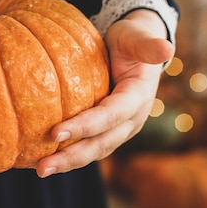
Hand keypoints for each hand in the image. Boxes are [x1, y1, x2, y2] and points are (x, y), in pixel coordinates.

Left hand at [36, 9, 175, 177]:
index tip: (55, 133)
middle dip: (72, 157)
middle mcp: (131, 120)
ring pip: (94, 152)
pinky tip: (41, 159)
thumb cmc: (131, 39)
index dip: (85, 126)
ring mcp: (119, 130)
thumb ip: (148, 44)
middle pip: (101, 144)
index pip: (110, 116)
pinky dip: (66, 155)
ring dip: (67, 163)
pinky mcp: (107, 132)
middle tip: (42, 167)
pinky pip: (87, 147)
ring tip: (39, 170)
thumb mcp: (137, 37)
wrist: (134, 51)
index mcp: (138, 98)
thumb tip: (167, 46)